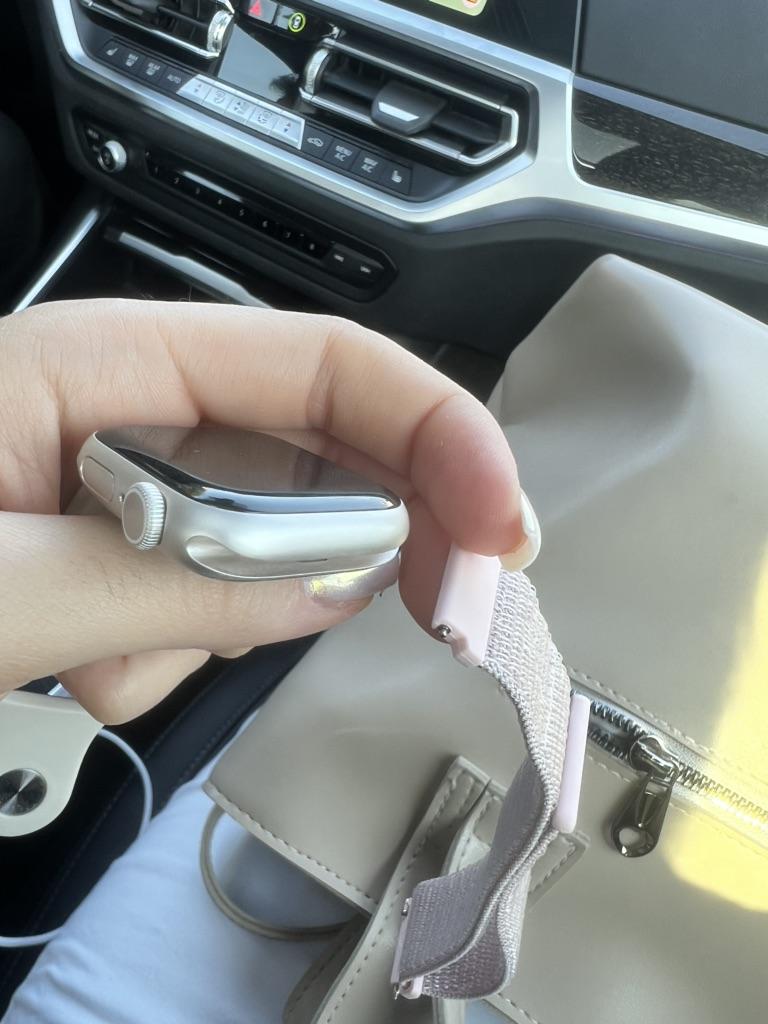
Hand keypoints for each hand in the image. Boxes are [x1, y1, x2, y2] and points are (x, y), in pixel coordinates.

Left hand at [0, 300, 523, 721]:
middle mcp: (131, 412)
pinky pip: (203, 602)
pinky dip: (166, 655)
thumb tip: (332, 587)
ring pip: (264, 547)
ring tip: (107, 661)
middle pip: (318, 447)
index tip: (502, 529)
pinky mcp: (115, 556)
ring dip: (228, 618)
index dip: (436, 431)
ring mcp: (126, 490)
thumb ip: (168, 585)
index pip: (320, 362)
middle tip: (454, 608)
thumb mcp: (3, 589)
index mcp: (102, 364)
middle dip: (382, 535)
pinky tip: (82, 667)